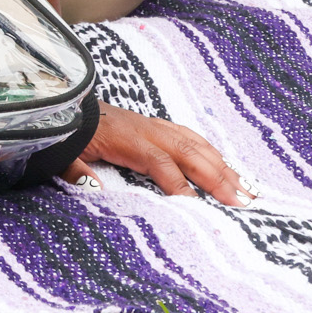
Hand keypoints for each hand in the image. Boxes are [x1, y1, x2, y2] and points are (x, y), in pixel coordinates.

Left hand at [72, 105, 244, 204]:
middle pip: (189, 154)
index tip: (197, 207)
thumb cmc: (70, 133)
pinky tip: (224, 165)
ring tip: (245, 189)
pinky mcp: (157, 125)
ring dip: (222, 166)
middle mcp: (148, 131)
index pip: (161, 164)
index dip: (180, 185)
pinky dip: (210, 151)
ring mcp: (156, 126)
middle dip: (217, 178)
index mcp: (127, 139)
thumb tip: (92, 186)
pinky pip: (190, 137)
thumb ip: (76, 169)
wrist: (69, 105)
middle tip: (241, 202)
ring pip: (196, 145)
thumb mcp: (66, 152)